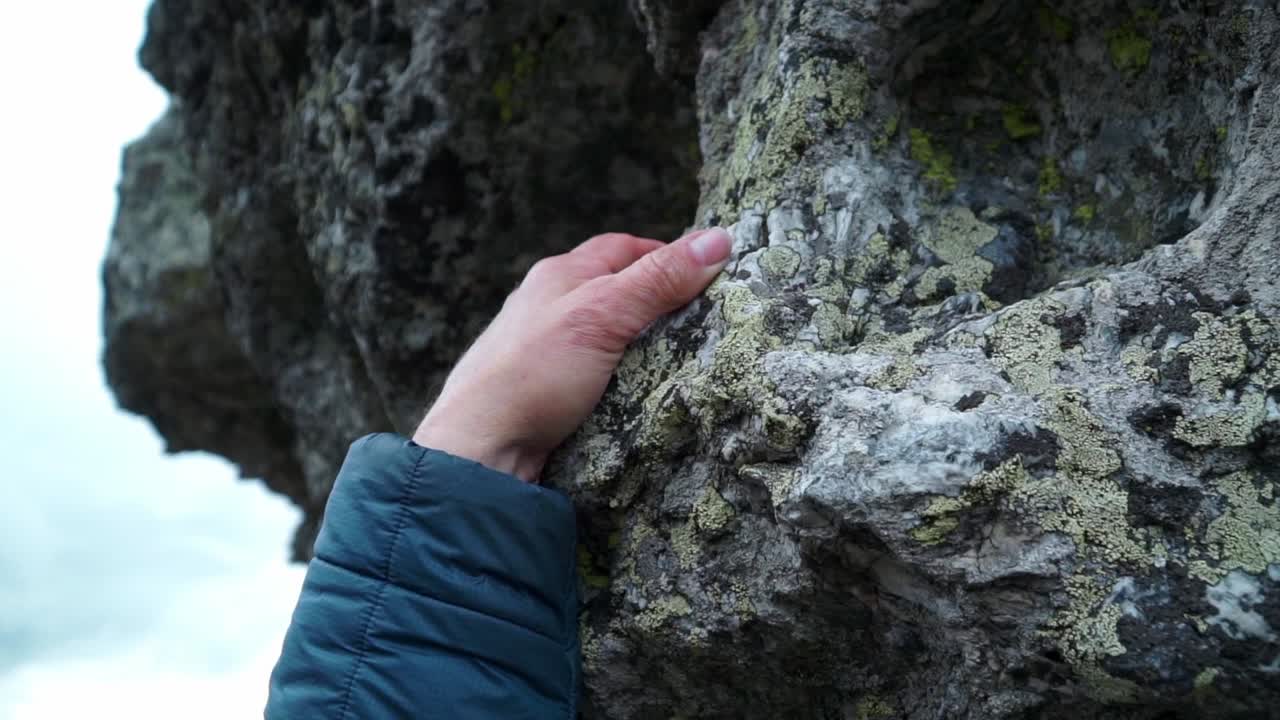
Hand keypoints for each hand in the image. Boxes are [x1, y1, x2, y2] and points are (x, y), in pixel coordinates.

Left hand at [412, 227, 732, 481]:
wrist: (481, 451)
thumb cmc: (533, 373)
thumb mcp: (602, 315)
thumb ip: (658, 280)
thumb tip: (717, 240)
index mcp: (559, 276)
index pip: (624, 249)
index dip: (667, 256)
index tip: (708, 275)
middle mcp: (548, 307)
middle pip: (616, 292)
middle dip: (657, 305)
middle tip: (703, 324)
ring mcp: (545, 352)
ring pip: (606, 338)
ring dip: (641, 348)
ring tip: (681, 365)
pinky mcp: (547, 394)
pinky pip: (596, 378)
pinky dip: (622, 382)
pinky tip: (640, 398)